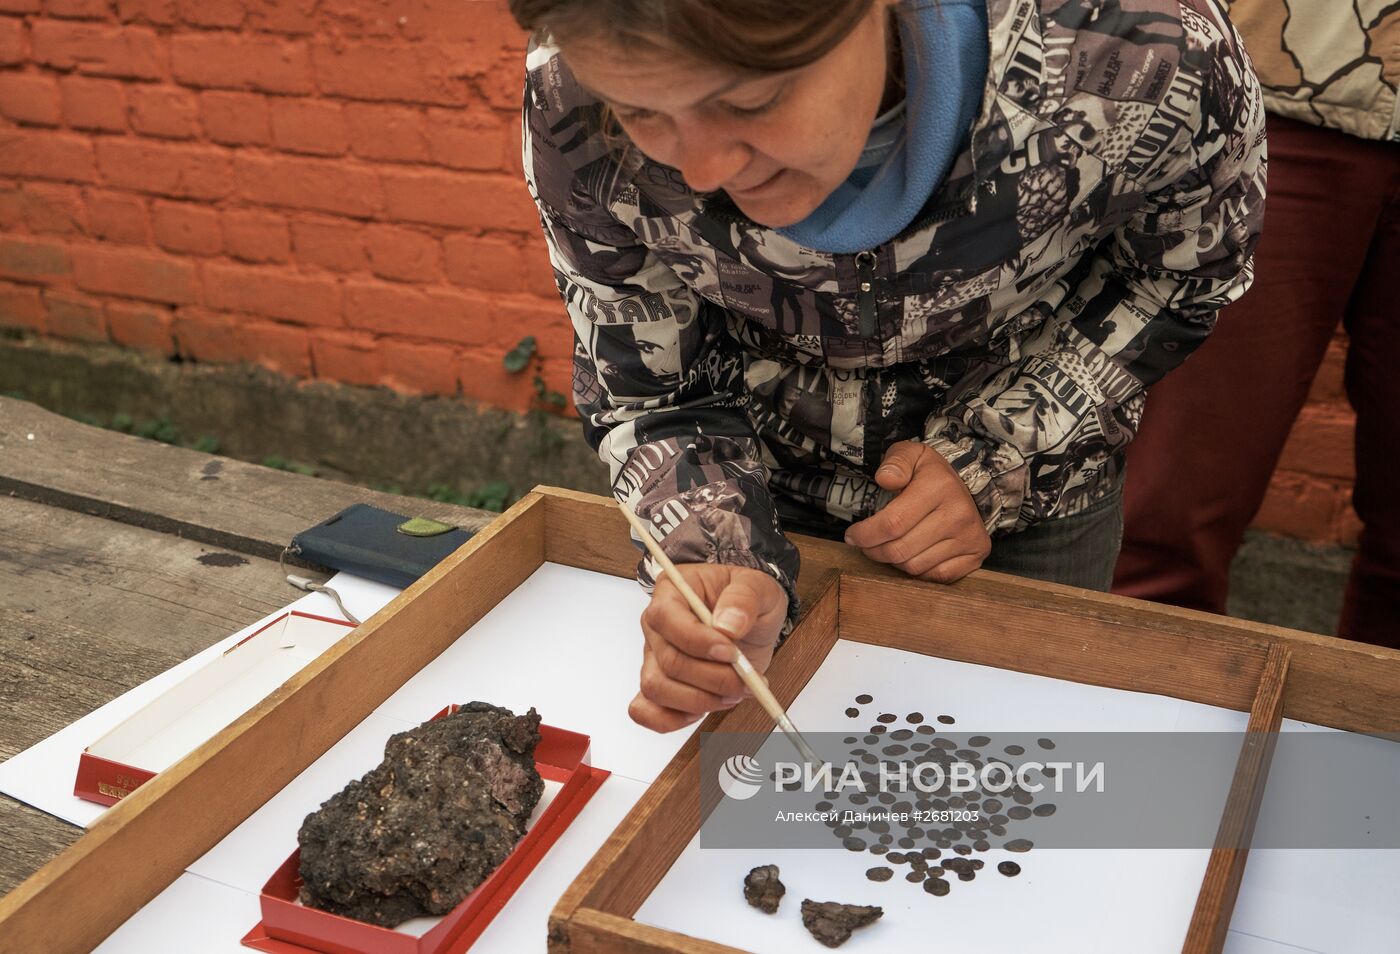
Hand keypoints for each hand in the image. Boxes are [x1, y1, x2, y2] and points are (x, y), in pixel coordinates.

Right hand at [630, 564, 787, 732]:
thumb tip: (728, 625)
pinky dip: (672, 719)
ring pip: (657, 689)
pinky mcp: (662, 686)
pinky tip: (702, 711)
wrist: (752, 619)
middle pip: (668, 662)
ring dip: (700, 700)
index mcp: (671, 592)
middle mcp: (657, 627)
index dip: (697, 641)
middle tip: (746, 680)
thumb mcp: (757, 586)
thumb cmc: (747, 598)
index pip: (666, 618)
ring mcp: (655, 658)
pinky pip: (646, 710)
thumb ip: (743, 599)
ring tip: (735, 693)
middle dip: (712, 678)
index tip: (731, 652)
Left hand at [844, 440, 990, 582]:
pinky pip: (935, 577)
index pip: (892, 523)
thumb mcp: (910, 455)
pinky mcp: (977, 555)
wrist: (966, 485)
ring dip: (893, 562)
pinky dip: (917, 571)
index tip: (852, 536)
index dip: (865, 534)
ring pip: (914, 567)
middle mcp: (959, 514)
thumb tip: (885, 479)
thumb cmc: (929, 474)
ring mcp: (970, 537)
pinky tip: (911, 555)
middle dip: (873, 551)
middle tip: (865, 544)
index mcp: (939, 487)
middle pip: (900, 550)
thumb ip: (894, 462)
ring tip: (888, 547)